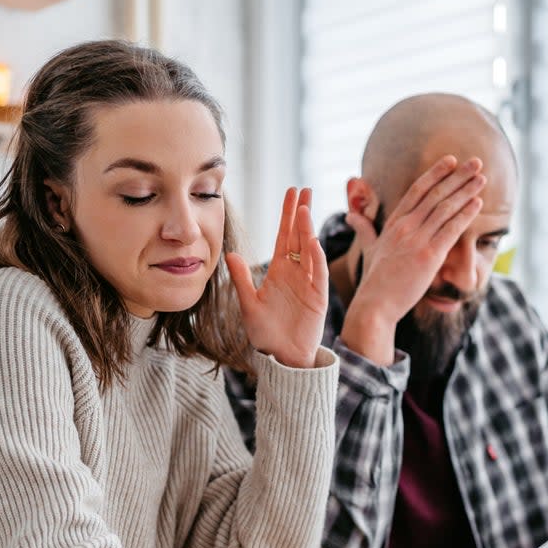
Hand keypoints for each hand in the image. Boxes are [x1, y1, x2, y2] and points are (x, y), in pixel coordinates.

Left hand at [226, 188, 328, 368]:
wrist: (282, 357)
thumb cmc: (266, 334)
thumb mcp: (248, 304)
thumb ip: (241, 279)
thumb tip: (230, 255)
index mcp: (279, 271)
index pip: (285, 236)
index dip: (288, 215)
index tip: (291, 194)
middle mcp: (296, 273)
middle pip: (300, 236)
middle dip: (302, 213)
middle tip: (305, 190)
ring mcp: (309, 284)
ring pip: (310, 250)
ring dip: (307, 230)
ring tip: (305, 208)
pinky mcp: (318, 298)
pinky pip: (318, 274)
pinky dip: (316, 258)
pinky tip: (312, 240)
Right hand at [340, 156, 485, 364]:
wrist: (375, 304)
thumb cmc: (375, 280)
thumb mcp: (369, 248)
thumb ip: (364, 229)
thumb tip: (350, 217)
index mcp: (393, 223)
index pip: (417, 190)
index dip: (435, 173)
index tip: (451, 161)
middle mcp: (405, 227)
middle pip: (435, 194)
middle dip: (458, 176)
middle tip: (476, 162)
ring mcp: (417, 240)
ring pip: (445, 208)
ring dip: (466, 191)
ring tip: (482, 178)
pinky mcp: (428, 256)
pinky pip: (451, 230)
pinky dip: (465, 214)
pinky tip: (478, 203)